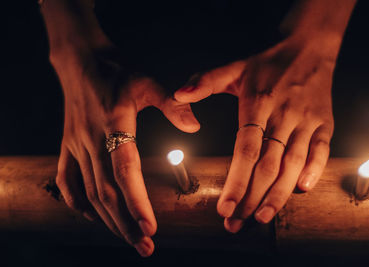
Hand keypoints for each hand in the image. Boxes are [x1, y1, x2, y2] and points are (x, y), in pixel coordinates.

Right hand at [52, 47, 199, 255]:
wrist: (81, 61)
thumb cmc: (117, 71)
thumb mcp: (147, 82)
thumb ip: (172, 105)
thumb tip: (194, 129)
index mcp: (114, 124)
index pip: (125, 171)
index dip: (137, 202)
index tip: (151, 228)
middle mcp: (91, 140)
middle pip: (106, 191)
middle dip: (125, 223)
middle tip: (145, 247)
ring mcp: (76, 145)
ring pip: (88, 192)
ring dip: (107, 220)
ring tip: (127, 239)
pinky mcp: (67, 146)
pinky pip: (66, 180)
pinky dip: (76, 202)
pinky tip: (91, 216)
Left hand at [175, 35, 336, 232]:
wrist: (308, 46)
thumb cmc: (266, 62)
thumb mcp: (233, 67)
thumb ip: (204, 82)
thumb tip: (177, 95)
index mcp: (258, 103)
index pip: (246, 149)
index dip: (236, 181)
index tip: (224, 207)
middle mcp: (283, 114)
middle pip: (268, 164)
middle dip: (252, 197)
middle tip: (236, 223)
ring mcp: (307, 120)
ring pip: (294, 163)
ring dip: (279, 194)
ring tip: (262, 218)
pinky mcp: (325, 122)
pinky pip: (322, 149)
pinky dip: (314, 170)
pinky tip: (301, 190)